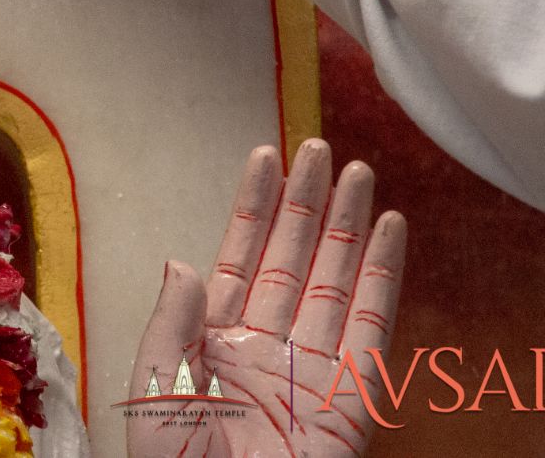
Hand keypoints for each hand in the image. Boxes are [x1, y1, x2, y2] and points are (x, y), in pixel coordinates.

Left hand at [124, 141, 407, 457]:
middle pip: (292, 260)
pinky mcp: (352, 398)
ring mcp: (311, 369)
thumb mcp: (152, 394)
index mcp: (211, 344)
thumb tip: (182, 261)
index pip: (238, 258)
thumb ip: (169, 327)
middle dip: (307, 204)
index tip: (267, 155)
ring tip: (361, 172)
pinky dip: (384, 277)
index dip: (254, 208)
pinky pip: (372, 327)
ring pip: (335, 282)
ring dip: (349, 227)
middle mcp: (265, 347)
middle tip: (322, 146)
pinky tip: (392, 231)